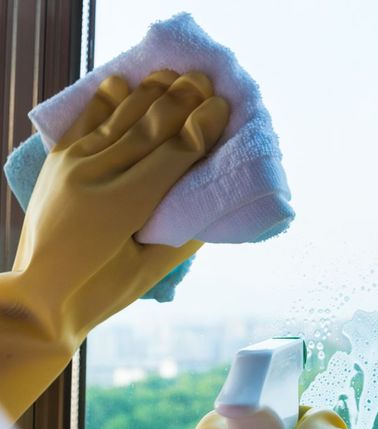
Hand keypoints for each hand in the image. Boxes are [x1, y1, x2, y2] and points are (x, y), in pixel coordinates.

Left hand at [0, 70, 229, 420]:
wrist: (42, 294)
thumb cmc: (105, 290)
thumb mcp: (153, 269)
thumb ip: (185, 232)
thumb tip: (210, 203)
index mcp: (126, 206)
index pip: (174, 153)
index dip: (201, 127)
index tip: (223, 107)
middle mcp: (97, 175)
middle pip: (151, 125)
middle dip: (183, 99)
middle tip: (209, 81)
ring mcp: (74, 163)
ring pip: (122, 116)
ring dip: (152, 91)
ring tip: (177, 75)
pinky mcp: (59, 161)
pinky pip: (86, 120)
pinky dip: (107, 99)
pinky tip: (125, 82)